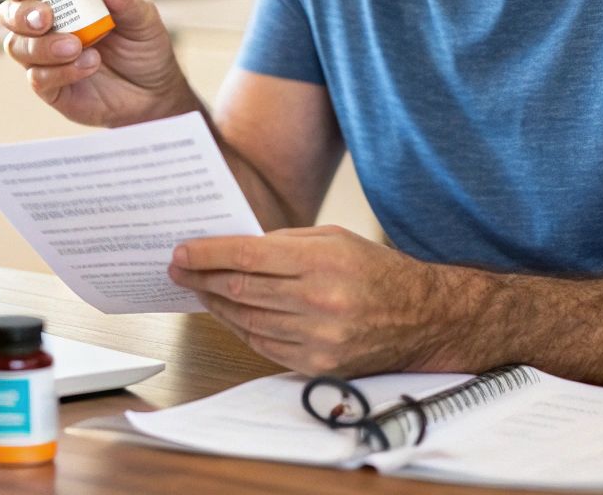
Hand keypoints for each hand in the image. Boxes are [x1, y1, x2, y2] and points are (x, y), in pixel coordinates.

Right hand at [0, 0, 195, 127]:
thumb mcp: (141, 17)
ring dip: (43, 45)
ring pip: (18, 47)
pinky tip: (88, 65)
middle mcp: (47, 28)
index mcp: (63, 1)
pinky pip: (38, 78)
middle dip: (21, 14)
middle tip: (46, 18)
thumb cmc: (145, 49)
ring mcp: (45, 59)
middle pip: (10, 15)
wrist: (155, 92)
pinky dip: (61, 70)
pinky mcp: (51, 89)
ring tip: (77, 46)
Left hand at [167, 226, 474, 377]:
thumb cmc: (377, 271)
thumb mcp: (334, 238)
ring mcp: (318, 338)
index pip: (247, 256)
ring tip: (199, 290)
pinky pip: (263, 345)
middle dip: (202, 278)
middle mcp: (319, 301)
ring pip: (247, 320)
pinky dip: (240, 328)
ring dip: (215, 305)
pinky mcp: (318, 364)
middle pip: (241, 290)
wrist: (424, 318)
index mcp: (323, 261)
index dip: (208, 254)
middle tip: (179, 269)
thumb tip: (232, 248)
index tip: (182, 252)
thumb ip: (283, 243)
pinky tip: (228, 314)